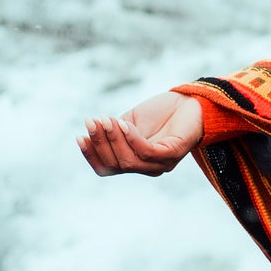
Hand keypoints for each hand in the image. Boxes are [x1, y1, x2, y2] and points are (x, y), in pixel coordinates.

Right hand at [78, 93, 204, 177]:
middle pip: (115, 165)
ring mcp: (161, 164)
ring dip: (113, 139)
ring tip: (105, 120)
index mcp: (134, 162)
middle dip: (100, 143)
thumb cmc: (160, 113)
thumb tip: (90, 135)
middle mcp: (147, 168)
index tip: (79, 137)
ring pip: (129, 161)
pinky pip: (147, 152)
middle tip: (91, 121)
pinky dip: (132, 138)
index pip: (107, 169)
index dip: (91, 155)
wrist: (190, 101)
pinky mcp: (173, 155)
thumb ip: (113, 132)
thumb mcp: (129, 122)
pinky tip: (124, 123)